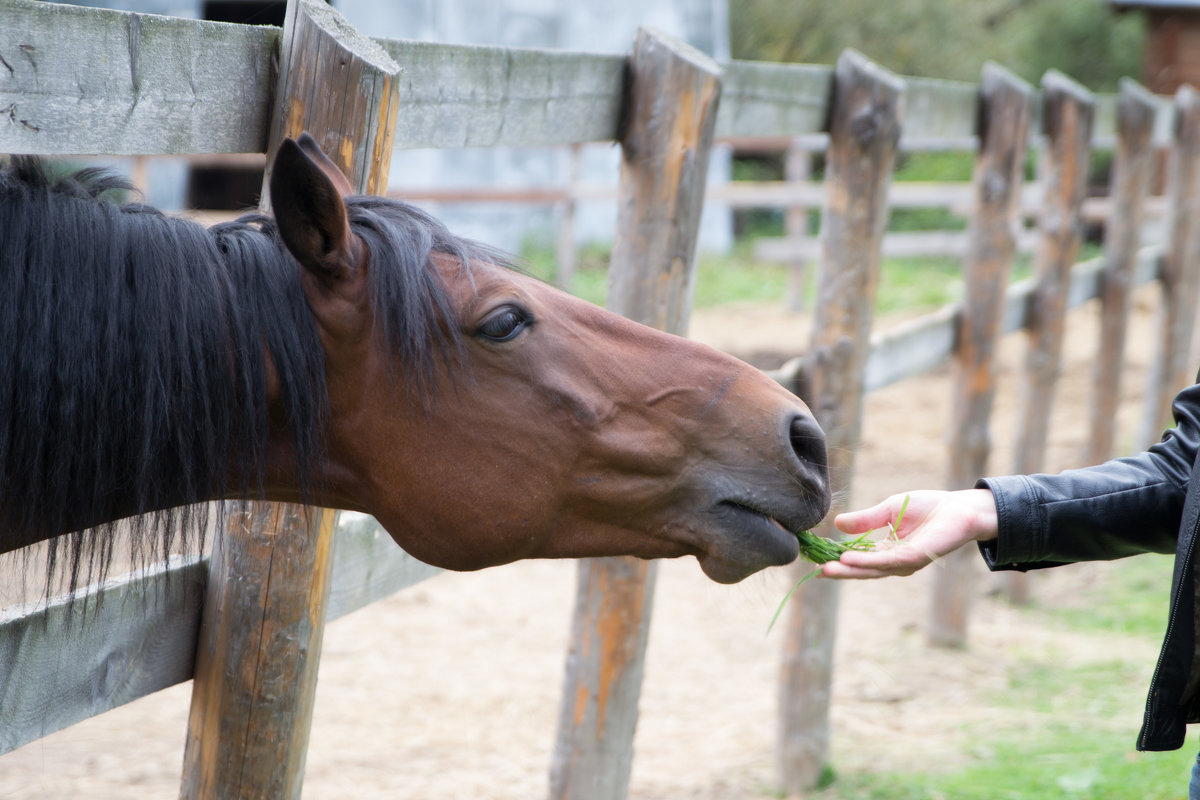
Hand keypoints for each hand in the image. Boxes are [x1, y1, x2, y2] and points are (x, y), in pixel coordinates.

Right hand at [820, 488, 997, 578]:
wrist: (960, 508)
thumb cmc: (928, 508)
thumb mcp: (888, 510)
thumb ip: (865, 519)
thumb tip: (837, 523)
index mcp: (889, 553)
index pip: (860, 560)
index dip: (840, 561)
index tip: (817, 561)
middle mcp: (897, 562)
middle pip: (864, 570)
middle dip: (841, 572)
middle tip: (817, 572)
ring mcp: (906, 562)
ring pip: (873, 568)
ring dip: (850, 569)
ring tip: (828, 567)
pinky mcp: (916, 556)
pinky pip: (887, 561)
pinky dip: (867, 561)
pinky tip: (849, 559)